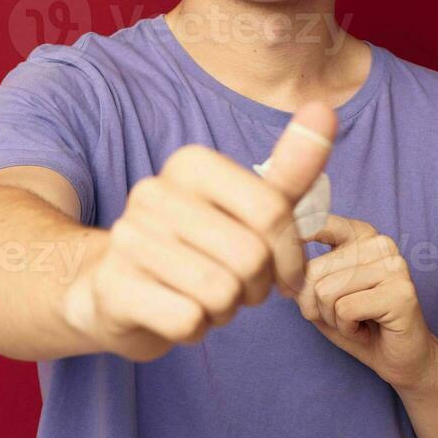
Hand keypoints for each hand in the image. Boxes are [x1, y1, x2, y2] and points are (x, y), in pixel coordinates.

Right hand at [61, 101, 336, 361]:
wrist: (115, 288)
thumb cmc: (198, 246)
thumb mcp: (251, 207)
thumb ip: (291, 168)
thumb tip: (324, 108)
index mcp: (190, 163)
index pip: (272, 210)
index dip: (291, 255)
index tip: (285, 273)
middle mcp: (153, 192)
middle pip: (250, 256)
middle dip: (257, 287)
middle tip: (240, 288)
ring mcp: (127, 237)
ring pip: (221, 292)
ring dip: (226, 309)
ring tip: (208, 299)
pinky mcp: (113, 287)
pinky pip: (188, 321)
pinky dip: (196, 329)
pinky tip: (179, 314)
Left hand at [294, 215, 437, 389]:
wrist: (400, 360)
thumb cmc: (360, 326)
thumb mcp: (321, 296)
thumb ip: (302, 275)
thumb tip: (279, 261)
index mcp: (362, 235)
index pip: (315, 224)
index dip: (290, 250)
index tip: (283, 274)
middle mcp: (380, 243)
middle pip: (314, 271)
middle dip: (315, 306)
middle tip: (342, 318)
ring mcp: (394, 266)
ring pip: (327, 292)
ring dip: (334, 319)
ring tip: (358, 322)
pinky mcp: (400, 292)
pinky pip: (345, 309)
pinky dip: (348, 329)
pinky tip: (367, 330)